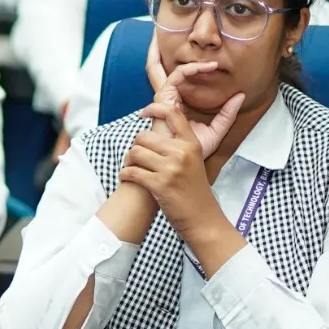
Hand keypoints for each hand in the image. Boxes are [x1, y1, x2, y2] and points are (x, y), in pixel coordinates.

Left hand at [119, 100, 228, 238]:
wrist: (203, 219)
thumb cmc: (194, 191)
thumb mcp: (193, 162)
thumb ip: (178, 146)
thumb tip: (153, 132)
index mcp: (192, 144)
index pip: (172, 114)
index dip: (154, 108)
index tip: (143, 113)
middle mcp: (181, 153)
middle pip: (143, 136)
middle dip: (136, 147)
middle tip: (136, 157)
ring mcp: (170, 168)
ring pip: (135, 153)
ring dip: (128, 161)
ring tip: (132, 167)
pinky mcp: (159, 184)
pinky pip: (131, 171)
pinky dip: (125, 174)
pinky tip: (128, 178)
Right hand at [145, 37, 244, 155]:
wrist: (178, 164)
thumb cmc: (190, 152)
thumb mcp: (216, 131)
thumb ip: (226, 114)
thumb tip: (240, 96)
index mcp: (174, 103)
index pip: (175, 78)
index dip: (189, 66)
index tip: (213, 62)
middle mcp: (166, 97)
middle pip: (155, 68)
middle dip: (154, 50)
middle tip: (157, 31)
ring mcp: (163, 97)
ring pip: (161, 67)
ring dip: (167, 51)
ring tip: (175, 35)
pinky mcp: (163, 99)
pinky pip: (176, 77)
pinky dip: (191, 69)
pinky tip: (207, 67)